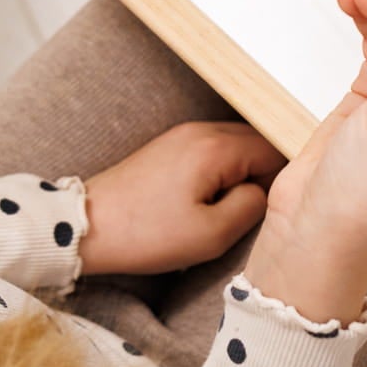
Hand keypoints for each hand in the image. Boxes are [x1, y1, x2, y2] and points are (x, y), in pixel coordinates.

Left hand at [81, 122, 285, 275]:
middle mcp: (202, 131)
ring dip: (242, 173)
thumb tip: (264, 191)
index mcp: (217, 148)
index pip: (275, 150)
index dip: (281, 181)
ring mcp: (182, 135)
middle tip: (255, 212)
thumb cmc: (145, 235)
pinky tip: (210, 199)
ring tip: (231, 208)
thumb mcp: (212, 235)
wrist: (85, 227)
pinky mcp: (169, 146)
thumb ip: (253, 207)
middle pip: (257, 142)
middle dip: (264, 174)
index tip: (273, 209)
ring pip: (235, 146)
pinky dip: (222, 171)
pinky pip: (213, 150)